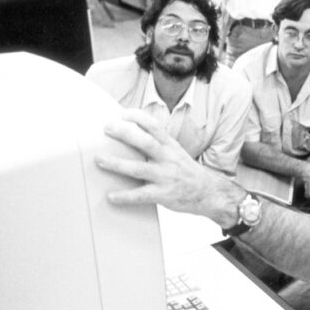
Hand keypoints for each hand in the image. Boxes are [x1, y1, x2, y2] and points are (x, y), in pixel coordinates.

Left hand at [95, 109, 226, 216]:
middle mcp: (168, 158)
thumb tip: (133, 135)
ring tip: (100, 160)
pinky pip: (141, 195)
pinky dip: (125, 196)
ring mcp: (166, 176)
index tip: (123, 113)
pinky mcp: (163, 194)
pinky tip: (111, 196)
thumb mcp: (176, 153)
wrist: (210, 193)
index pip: (154, 126)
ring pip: (139, 168)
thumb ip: (158, 145)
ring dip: (117, 164)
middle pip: (145, 142)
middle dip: (125, 134)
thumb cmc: (188, 172)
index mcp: (171, 146)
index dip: (138, 117)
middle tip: (107, 128)